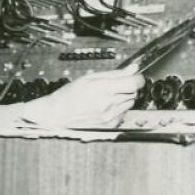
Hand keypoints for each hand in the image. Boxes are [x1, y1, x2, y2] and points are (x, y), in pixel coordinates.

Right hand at [10, 65, 143, 129]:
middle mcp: (108, 104)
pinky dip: (118, 109)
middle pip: (133, 92)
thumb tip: (132, 69)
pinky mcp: (109, 126)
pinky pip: (123, 114)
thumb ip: (114, 74)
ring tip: (108, 97)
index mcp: (102, 88)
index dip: (137, 78)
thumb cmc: (69, 96)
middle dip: (128, 87)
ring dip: (123, 98)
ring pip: (129, 103)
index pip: (134, 83)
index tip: (134, 76)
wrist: (57, 115)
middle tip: (116, 86)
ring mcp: (109, 116)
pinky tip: (105, 107)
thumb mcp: (90, 78)